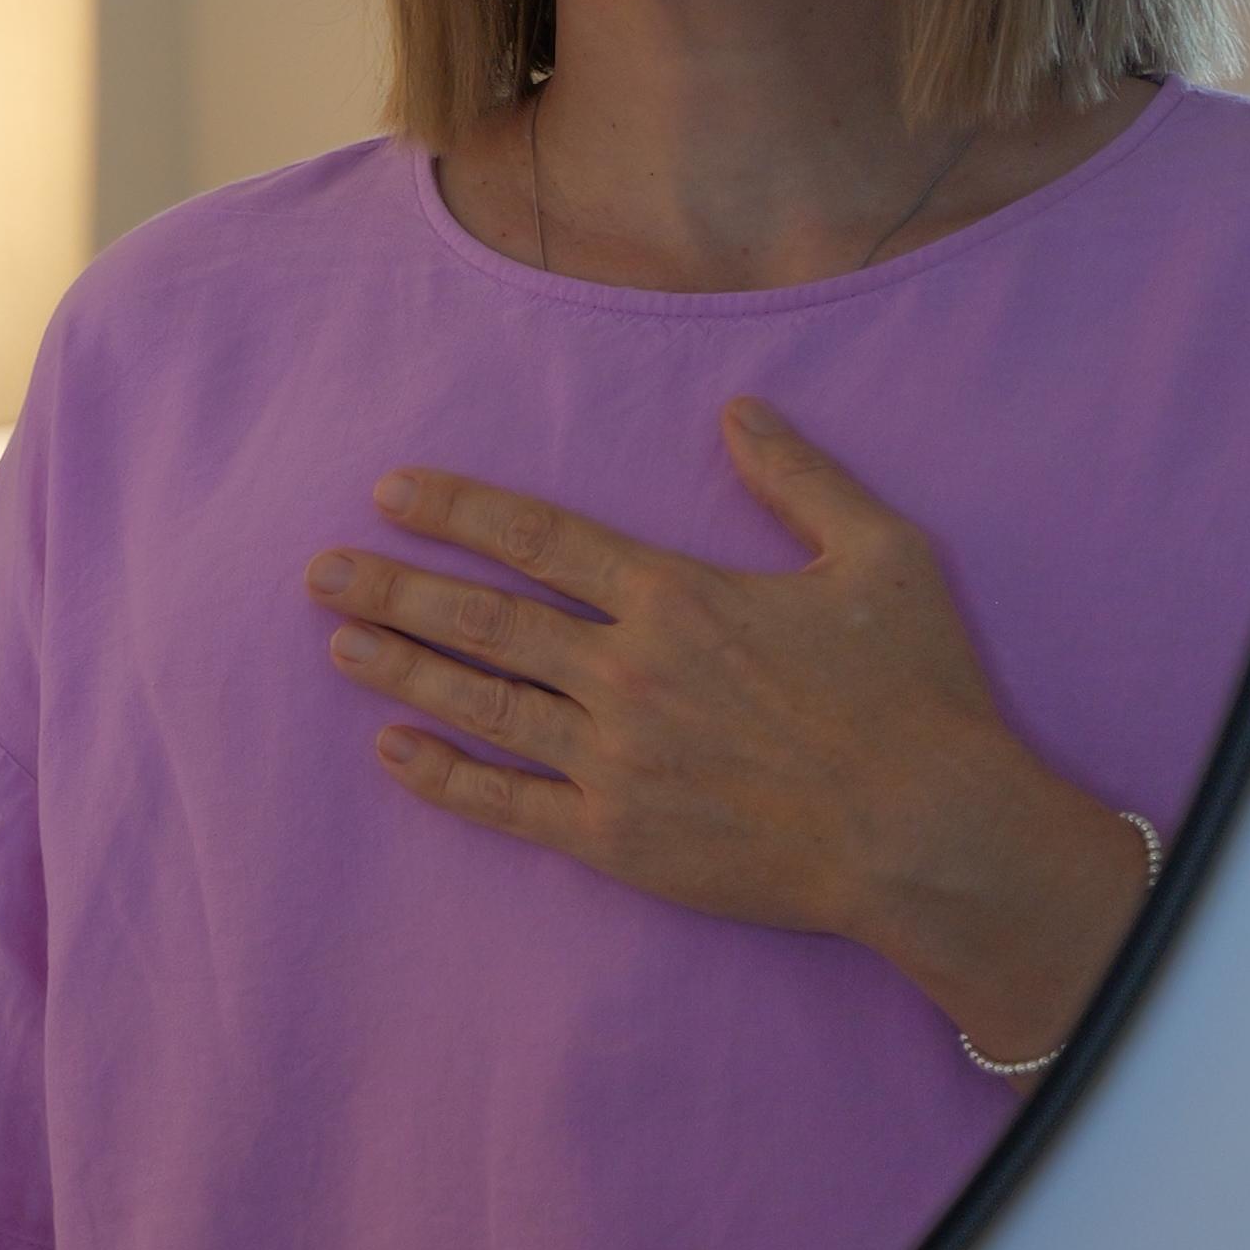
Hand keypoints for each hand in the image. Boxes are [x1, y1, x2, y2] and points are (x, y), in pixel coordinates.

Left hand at [304, 400, 1154, 1064]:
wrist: (929, 835)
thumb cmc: (916, 695)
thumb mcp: (882, 555)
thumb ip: (802, 478)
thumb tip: (740, 411)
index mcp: (677, 597)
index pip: (538, 538)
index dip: (457, 510)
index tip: (391, 493)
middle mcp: (627, 671)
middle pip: (484, 617)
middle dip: (394, 586)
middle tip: (320, 569)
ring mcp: (614, 759)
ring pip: (480, 702)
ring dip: (401, 667)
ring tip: (336, 641)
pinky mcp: (617, 839)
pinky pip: (506, 802)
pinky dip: (442, 775)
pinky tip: (391, 750)